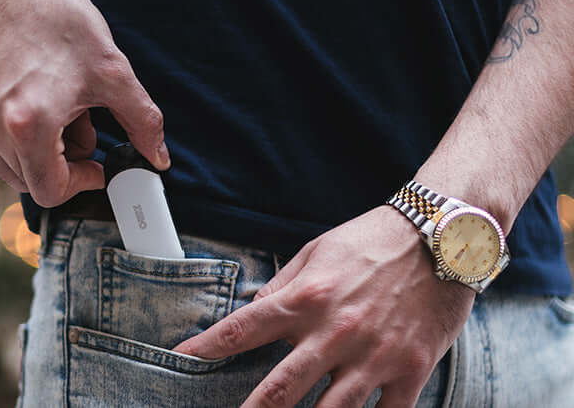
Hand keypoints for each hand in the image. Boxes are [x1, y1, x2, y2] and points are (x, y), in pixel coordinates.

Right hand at [0, 0, 169, 206]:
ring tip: (63, 112)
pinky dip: (21, 142)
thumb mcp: (115, 74)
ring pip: (13, 170)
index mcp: (29, 125)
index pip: (51, 192)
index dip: (83, 183)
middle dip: (65, 165)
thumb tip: (159, 158)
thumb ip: (143, 123)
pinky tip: (40, 106)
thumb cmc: (62, 22)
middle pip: (33, 184)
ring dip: (43, 155)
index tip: (98, 165)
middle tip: (84, 127)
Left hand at [173, 206, 474, 407]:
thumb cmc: (373, 241)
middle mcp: (334, 332)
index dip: (206, 348)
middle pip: (280, 389)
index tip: (180, 360)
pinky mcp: (410, 370)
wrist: (445, 237)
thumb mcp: (316, 252)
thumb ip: (282, 286)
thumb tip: (252, 309)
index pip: (242, 329)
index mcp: (306, 299)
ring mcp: (373, 356)